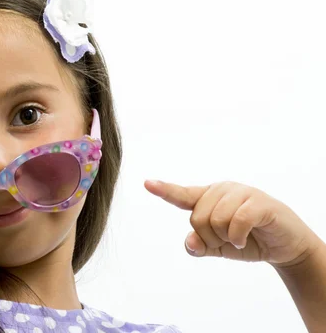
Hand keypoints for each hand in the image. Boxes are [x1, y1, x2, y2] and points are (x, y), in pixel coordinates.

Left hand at [144, 180, 322, 267]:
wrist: (284, 246)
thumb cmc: (247, 241)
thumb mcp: (218, 247)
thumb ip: (200, 245)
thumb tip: (190, 243)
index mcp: (208, 198)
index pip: (182, 195)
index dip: (164, 190)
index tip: (147, 183)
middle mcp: (222, 190)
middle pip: (197, 217)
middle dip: (210, 237)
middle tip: (227, 241)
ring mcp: (241, 193)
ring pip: (216, 219)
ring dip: (227, 238)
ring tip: (239, 239)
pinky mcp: (259, 202)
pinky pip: (238, 220)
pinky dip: (238, 237)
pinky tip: (244, 240)